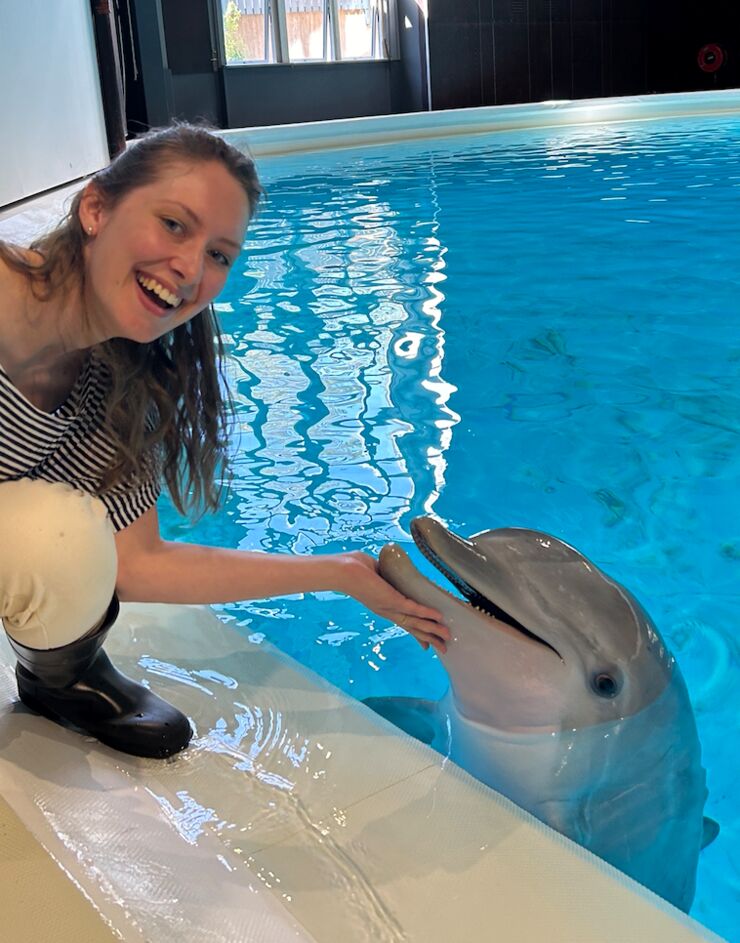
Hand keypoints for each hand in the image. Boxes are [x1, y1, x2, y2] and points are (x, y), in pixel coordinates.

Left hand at [335, 551, 449, 653]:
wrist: (341, 570)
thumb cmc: (354, 567)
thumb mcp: (375, 571)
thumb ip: (386, 574)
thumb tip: (392, 569)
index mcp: (383, 605)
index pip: (404, 622)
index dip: (417, 633)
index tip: (427, 645)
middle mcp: (387, 610)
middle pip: (412, 628)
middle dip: (429, 637)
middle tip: (443, 648)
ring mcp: (389, 606)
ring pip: (415, 622)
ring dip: (432, 629)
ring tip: (446, 636)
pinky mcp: (391, 599)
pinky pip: (412, 608)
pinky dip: (426, 613)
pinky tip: (438, 618)